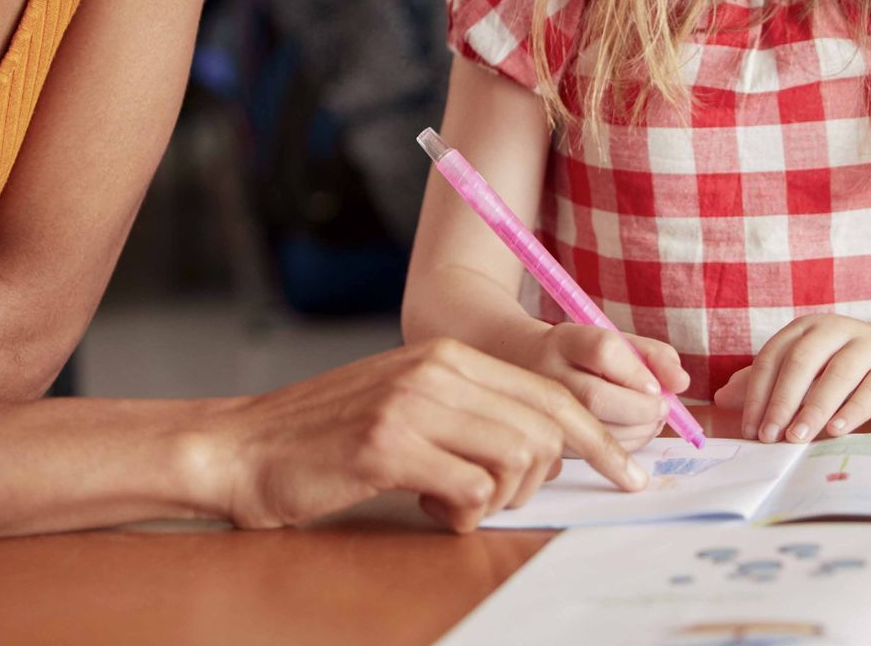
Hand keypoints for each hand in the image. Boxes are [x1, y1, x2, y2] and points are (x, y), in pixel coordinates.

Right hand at [206, 338, 646, 532]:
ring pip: (517, 459)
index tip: (628, 476)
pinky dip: (461, 515)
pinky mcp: (389, 447)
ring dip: (499, 499)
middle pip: (547, 427)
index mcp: (449, 354)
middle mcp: (438, 369)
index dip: (600, 440)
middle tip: (504, 500)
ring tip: (453, 501)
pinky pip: (471, 491)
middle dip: (546, 479)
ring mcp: (414, 405)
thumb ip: (471, 411)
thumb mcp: (408, 401)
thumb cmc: (327, 436)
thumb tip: (547, 448)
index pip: (552, 394)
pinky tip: (425, 508)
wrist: (241, 448)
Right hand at [521, 323, 689, 449]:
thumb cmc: (584, 355)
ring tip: (652, 422)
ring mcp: (541, 409)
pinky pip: (589, 452)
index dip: (637, 372)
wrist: (524, 364)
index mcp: (566, 340)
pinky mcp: (547, 438)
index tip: (657, 387)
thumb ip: (654, 356)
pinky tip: (634, 434)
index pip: (603, 350)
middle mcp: (547, 373)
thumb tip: (681, 383)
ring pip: (593, 429)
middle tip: (662, 410)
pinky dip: (624, 447)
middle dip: (640, 410)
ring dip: (638, 431)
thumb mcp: (616, 342)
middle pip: (595, 397)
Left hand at [712, 315, 870, 442]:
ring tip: (798, 437)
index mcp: (805, 327)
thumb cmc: (840, 369)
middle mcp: (836, 328)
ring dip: (815, 408)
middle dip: (782, 401)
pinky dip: (853, 410)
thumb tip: (722, 398)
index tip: (750, 429)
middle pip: (803, 361)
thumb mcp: (803, 373)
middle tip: (770, 436)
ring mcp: (870, 342)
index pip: (773, 357)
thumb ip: (765, 383)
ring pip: (839, 373)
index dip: (757, 393)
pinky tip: (836, 430)